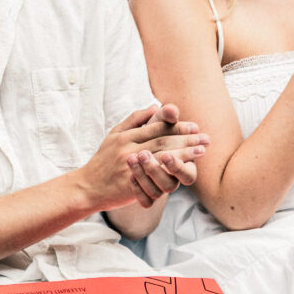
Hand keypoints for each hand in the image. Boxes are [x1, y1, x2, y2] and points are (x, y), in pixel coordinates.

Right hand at [78, 104, 207, 211]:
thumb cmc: (102, 160)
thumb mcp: (114, 134)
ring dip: (184, 154)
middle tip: (206, 138)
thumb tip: (154, 107)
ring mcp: (129, 166)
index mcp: (126, 135)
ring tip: (201, 151)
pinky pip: (153, 177)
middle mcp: (128, 149)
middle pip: (162, 141)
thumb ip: (134, 120)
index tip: (195, 127)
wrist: (87, 186)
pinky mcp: (130, 183)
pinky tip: (184, 170)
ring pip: (161, 157)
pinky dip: (169, 172)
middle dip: (186, 139)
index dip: (177, 127)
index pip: (156, 128)